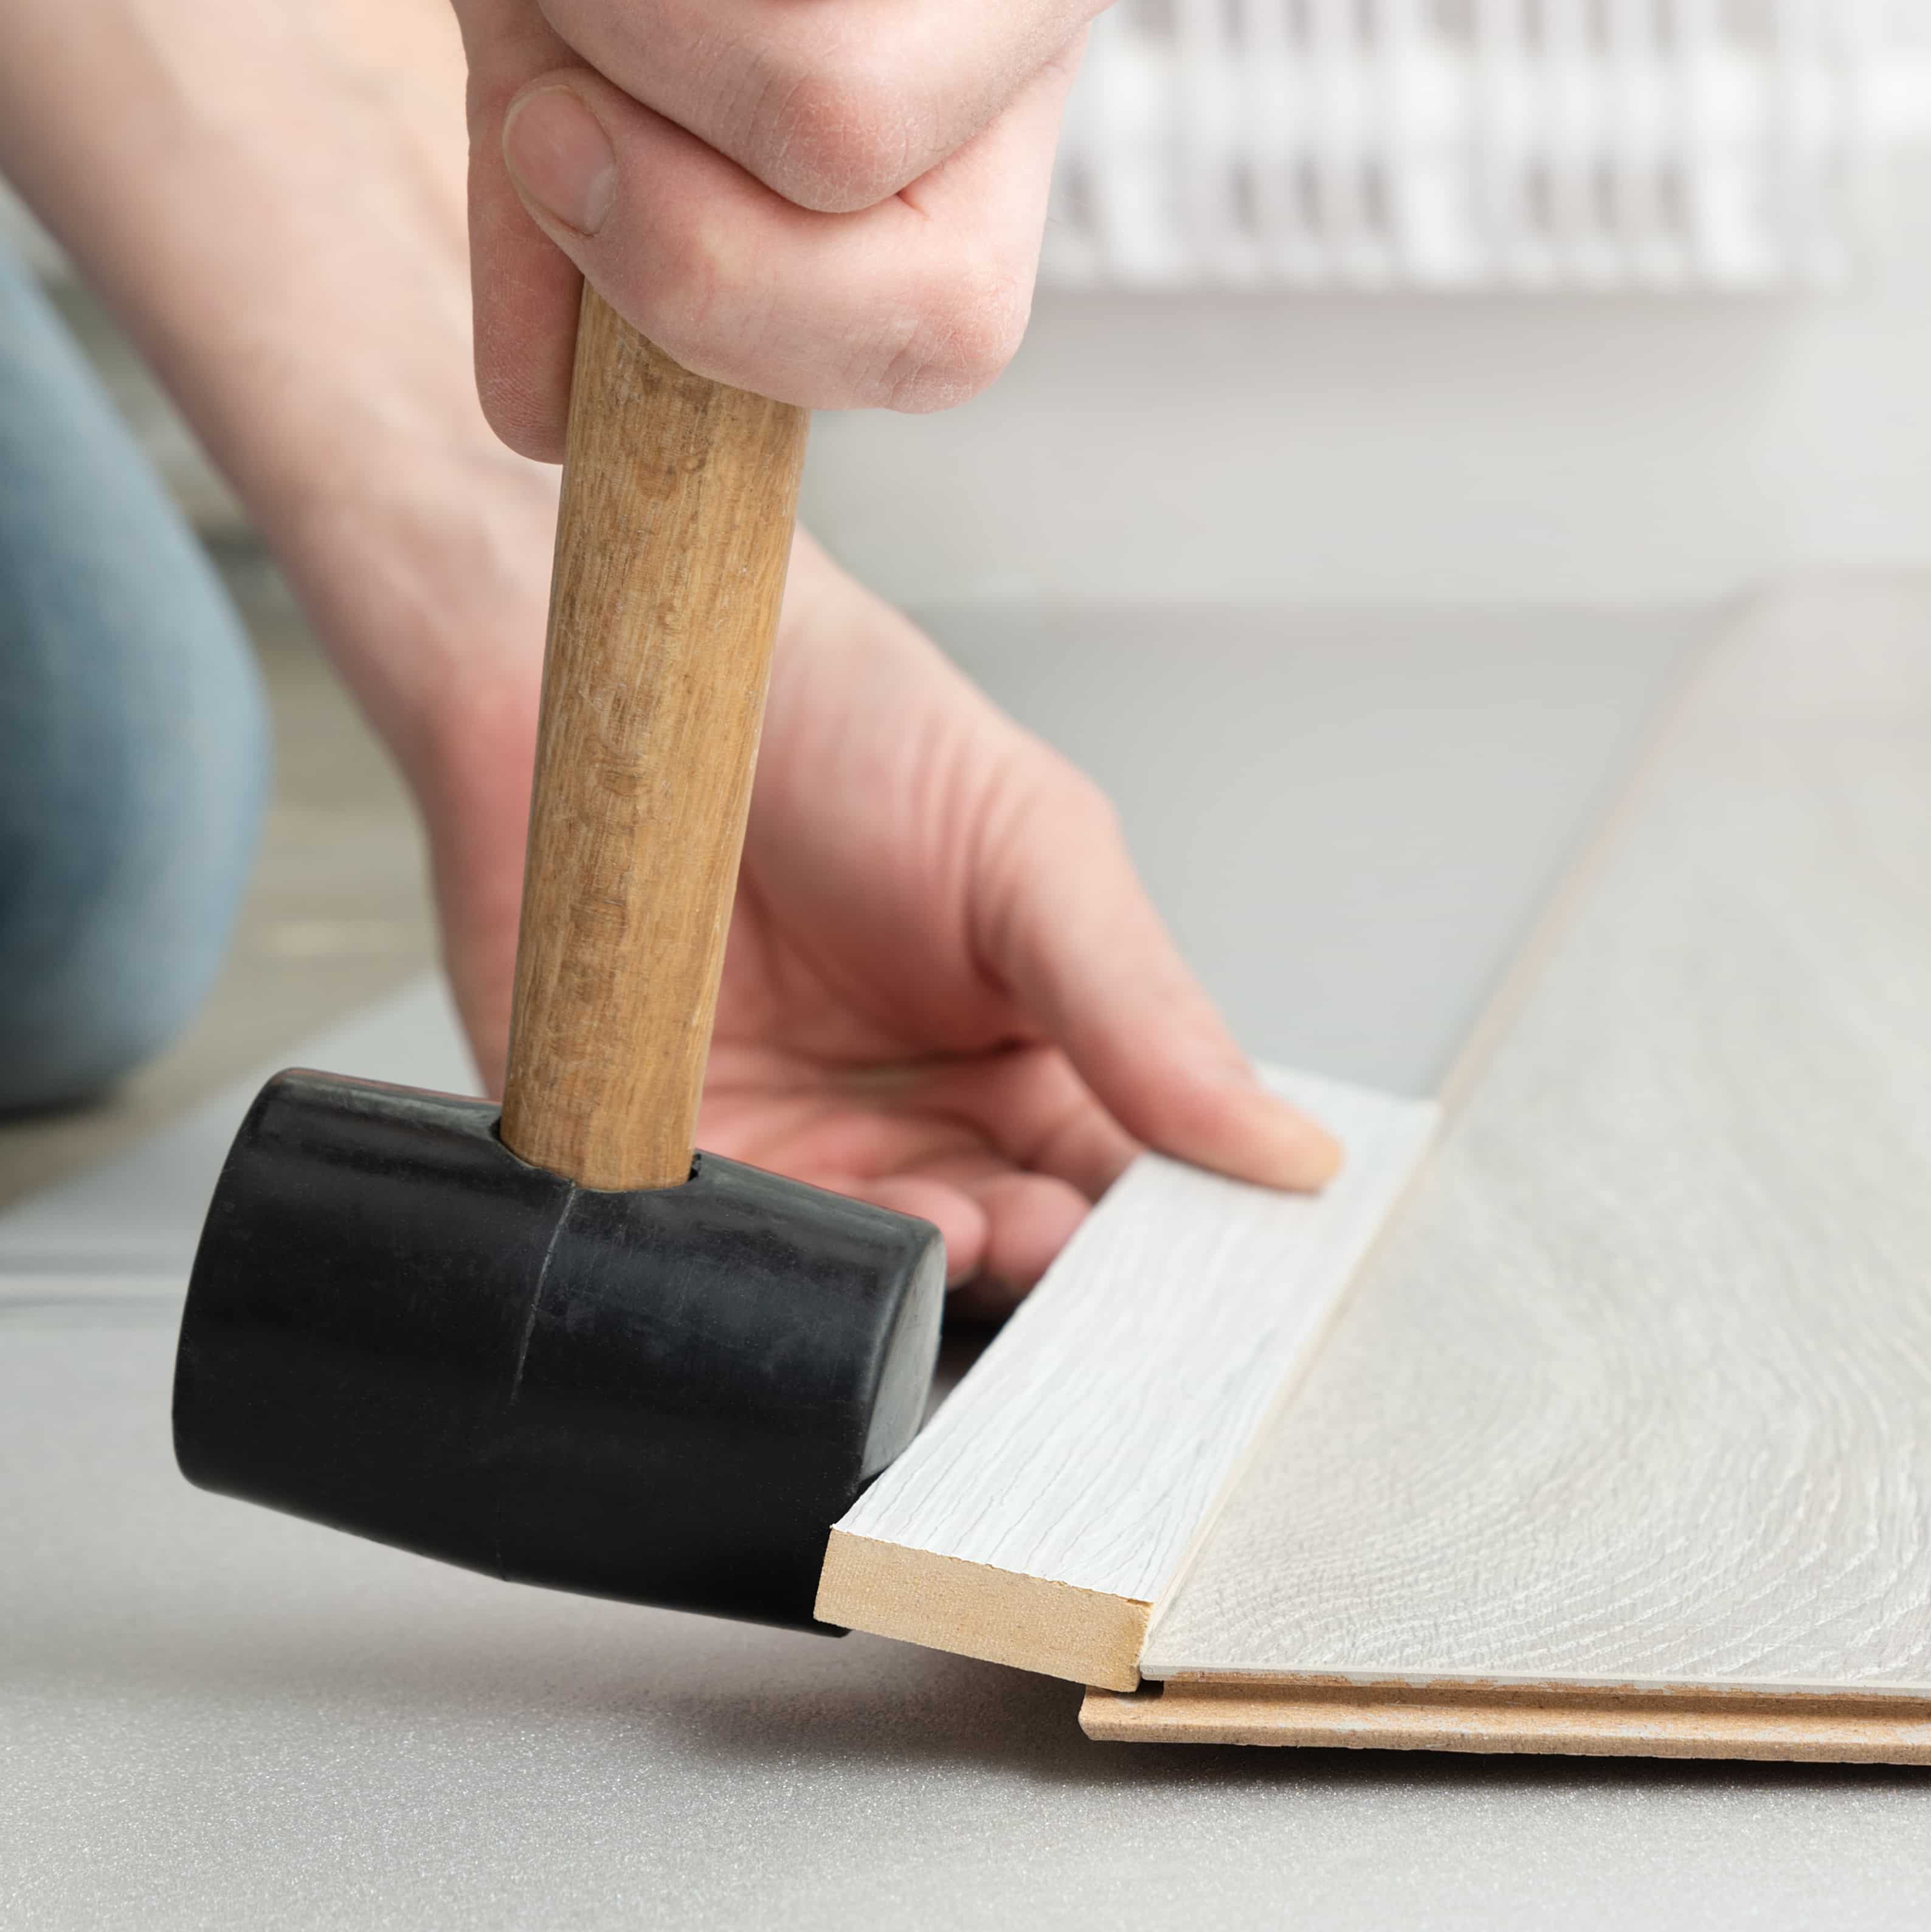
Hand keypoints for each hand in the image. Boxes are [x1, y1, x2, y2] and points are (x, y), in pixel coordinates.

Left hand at [415, 554, 1343, 1289]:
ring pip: (868, 1278)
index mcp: (1024, 1052)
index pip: (1118, 1186)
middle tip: (1053, 1244)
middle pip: (1002, 1254)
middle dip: (1036, 1271)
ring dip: (916, 1279)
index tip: (1178, 1261)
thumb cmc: (839, 712)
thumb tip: (1290, 1149)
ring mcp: (781, 1143)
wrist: (640, 652)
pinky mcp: (649, 1154)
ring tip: (948, 1228)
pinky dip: (770, 1271)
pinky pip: (717, 1256)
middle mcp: (906, 1114)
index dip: (1153, 1241)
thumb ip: (1151, 1015)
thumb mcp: (1037, 850)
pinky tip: (817, 1234)